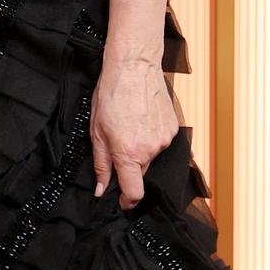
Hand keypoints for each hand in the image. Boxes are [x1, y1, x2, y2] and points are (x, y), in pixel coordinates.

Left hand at [90, 50, 177, 207]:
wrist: (134, 68)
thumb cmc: (112, 96)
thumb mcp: (97, 132)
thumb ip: (101, 165)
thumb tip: (101, 189)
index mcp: (128, 154)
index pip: (134, 192)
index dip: (127, 201)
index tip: (122, 201)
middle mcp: (150, 150)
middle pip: (140, 173)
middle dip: (129, 167)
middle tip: (117, 144)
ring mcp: (164, 140)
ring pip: (150, 156)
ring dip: (140, 149)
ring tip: (130, 125)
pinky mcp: (172, 129)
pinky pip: (160, 142)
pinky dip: (150, 137)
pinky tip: (142, 119)